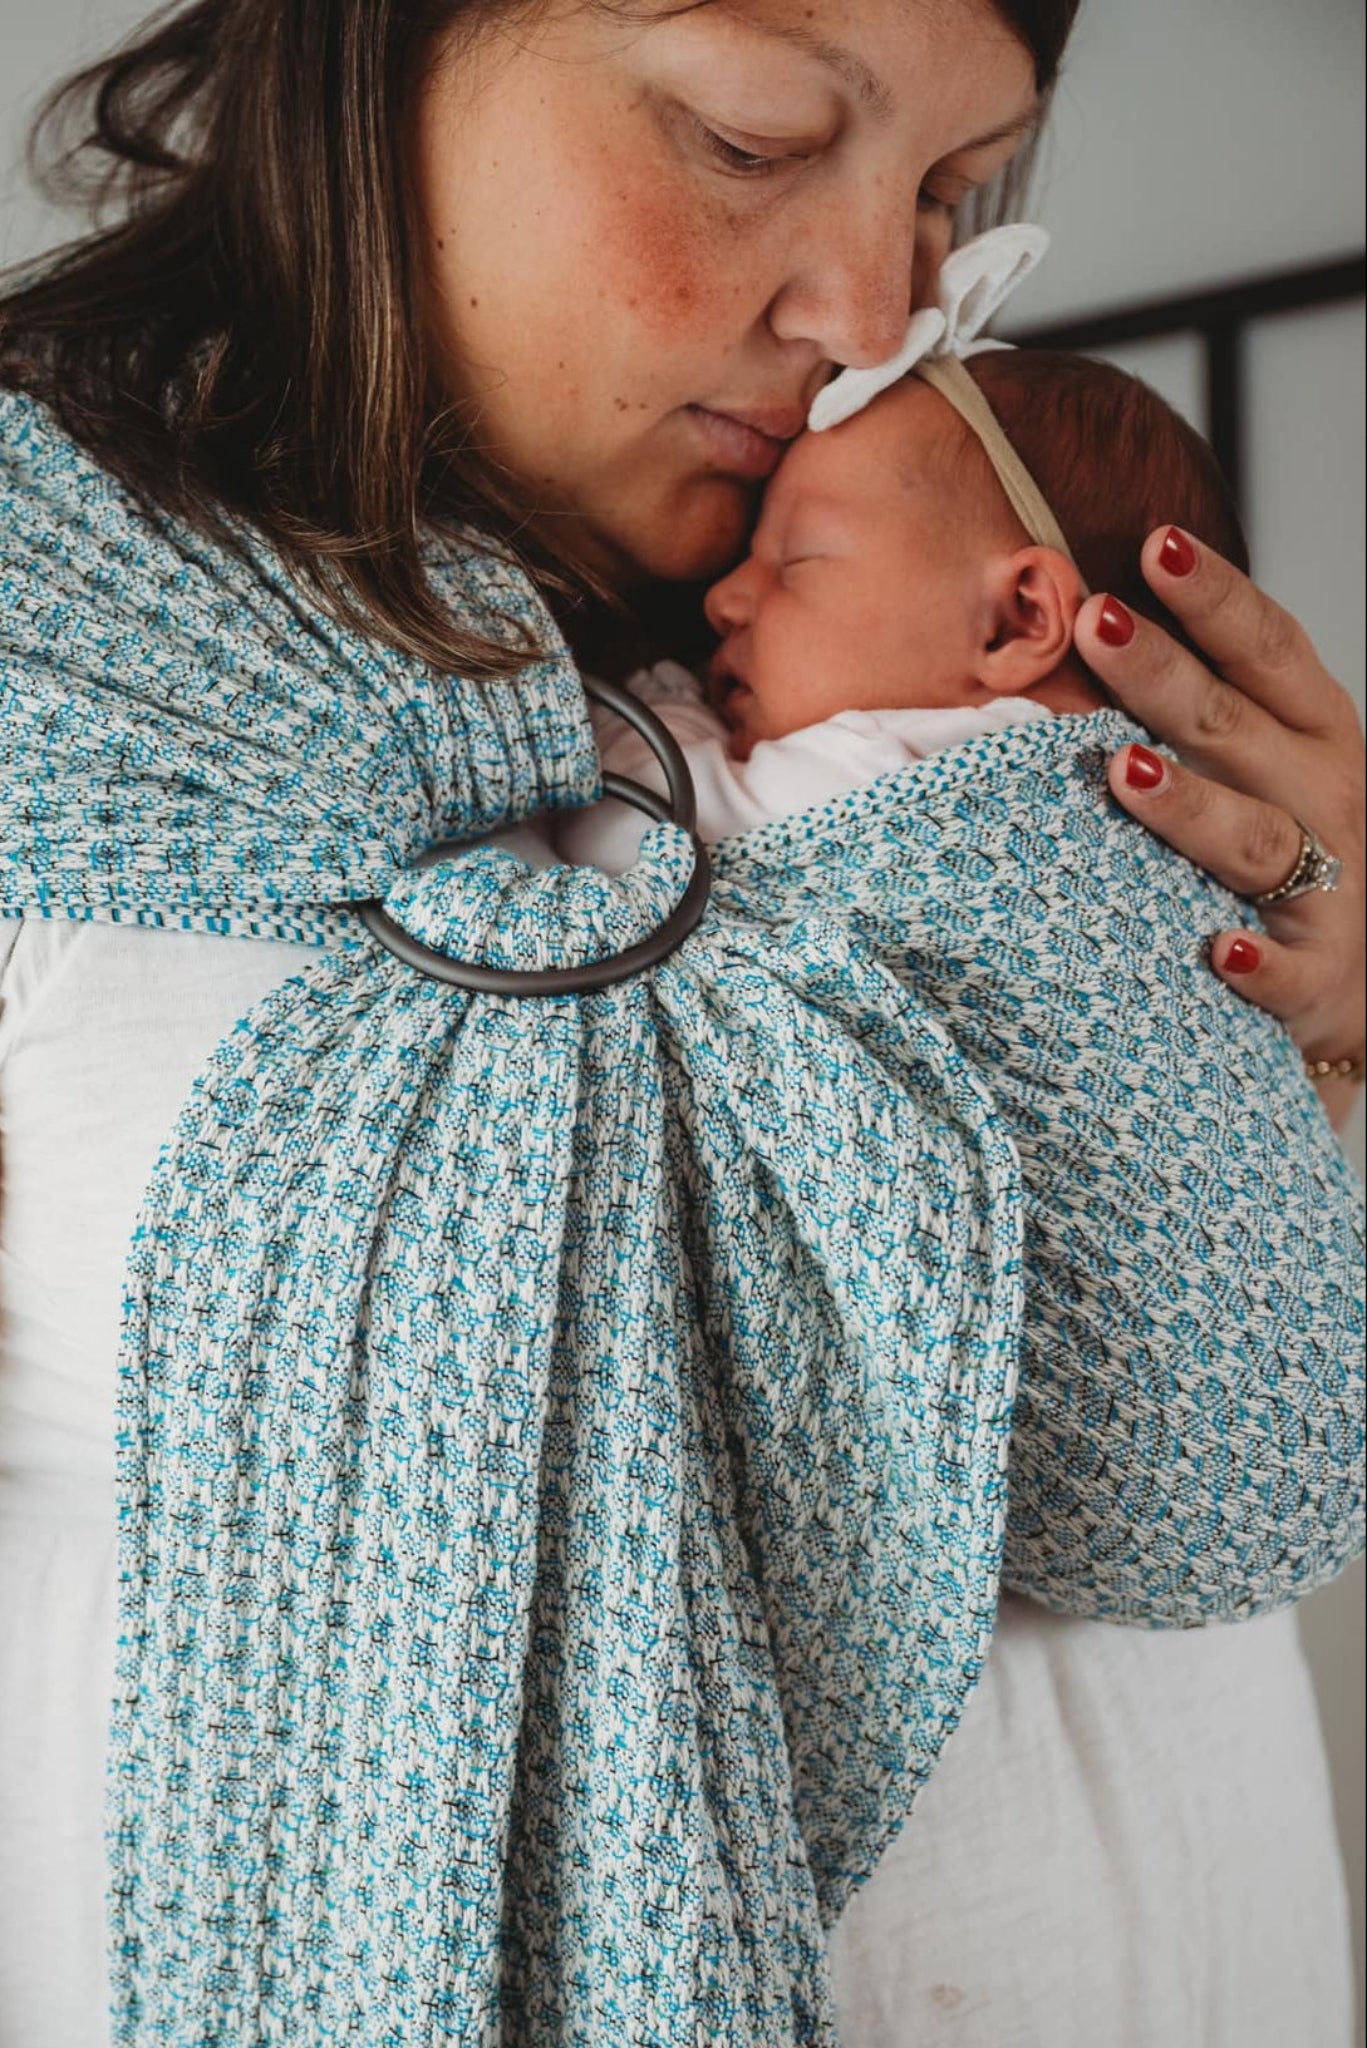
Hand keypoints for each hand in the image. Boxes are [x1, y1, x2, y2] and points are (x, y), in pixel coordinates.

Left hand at [1073, 525, 1364, 1121]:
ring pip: (1253, 838)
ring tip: (1126, 771)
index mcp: (1311, 731)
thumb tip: (1081, 621)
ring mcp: (1328, 884)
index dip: (1216, 595)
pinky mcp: (1319, 974)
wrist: (1361, 977)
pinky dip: (1258, 964)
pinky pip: (1288, 971)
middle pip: (1235, 724)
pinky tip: (1218, 951)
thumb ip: (1197, 703)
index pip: (1265, 648)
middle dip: (1165, 672)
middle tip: (1094, 621)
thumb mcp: (1260, 763)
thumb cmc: (1287, 847)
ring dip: (1192, 805)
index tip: (1155, 542)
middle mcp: (1324, 794)